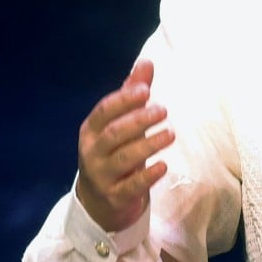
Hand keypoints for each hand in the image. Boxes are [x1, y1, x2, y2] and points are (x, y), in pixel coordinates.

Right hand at [75, 59, 174, 231]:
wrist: (99, 200)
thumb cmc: (114, 151)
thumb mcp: (120, 122)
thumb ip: (132, 94)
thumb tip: (146, 61)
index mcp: (91, 130)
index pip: (104, 112)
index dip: (124, 100)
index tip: (145, 90)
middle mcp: (92, 152)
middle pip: (114, 134)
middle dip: (139, 120)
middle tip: (163, 110)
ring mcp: (102, 176)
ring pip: (124, 159)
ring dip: (148, 144)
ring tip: (170, 133)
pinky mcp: (115, 196)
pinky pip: (131, 186)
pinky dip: (148, 175)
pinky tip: (164, 165)